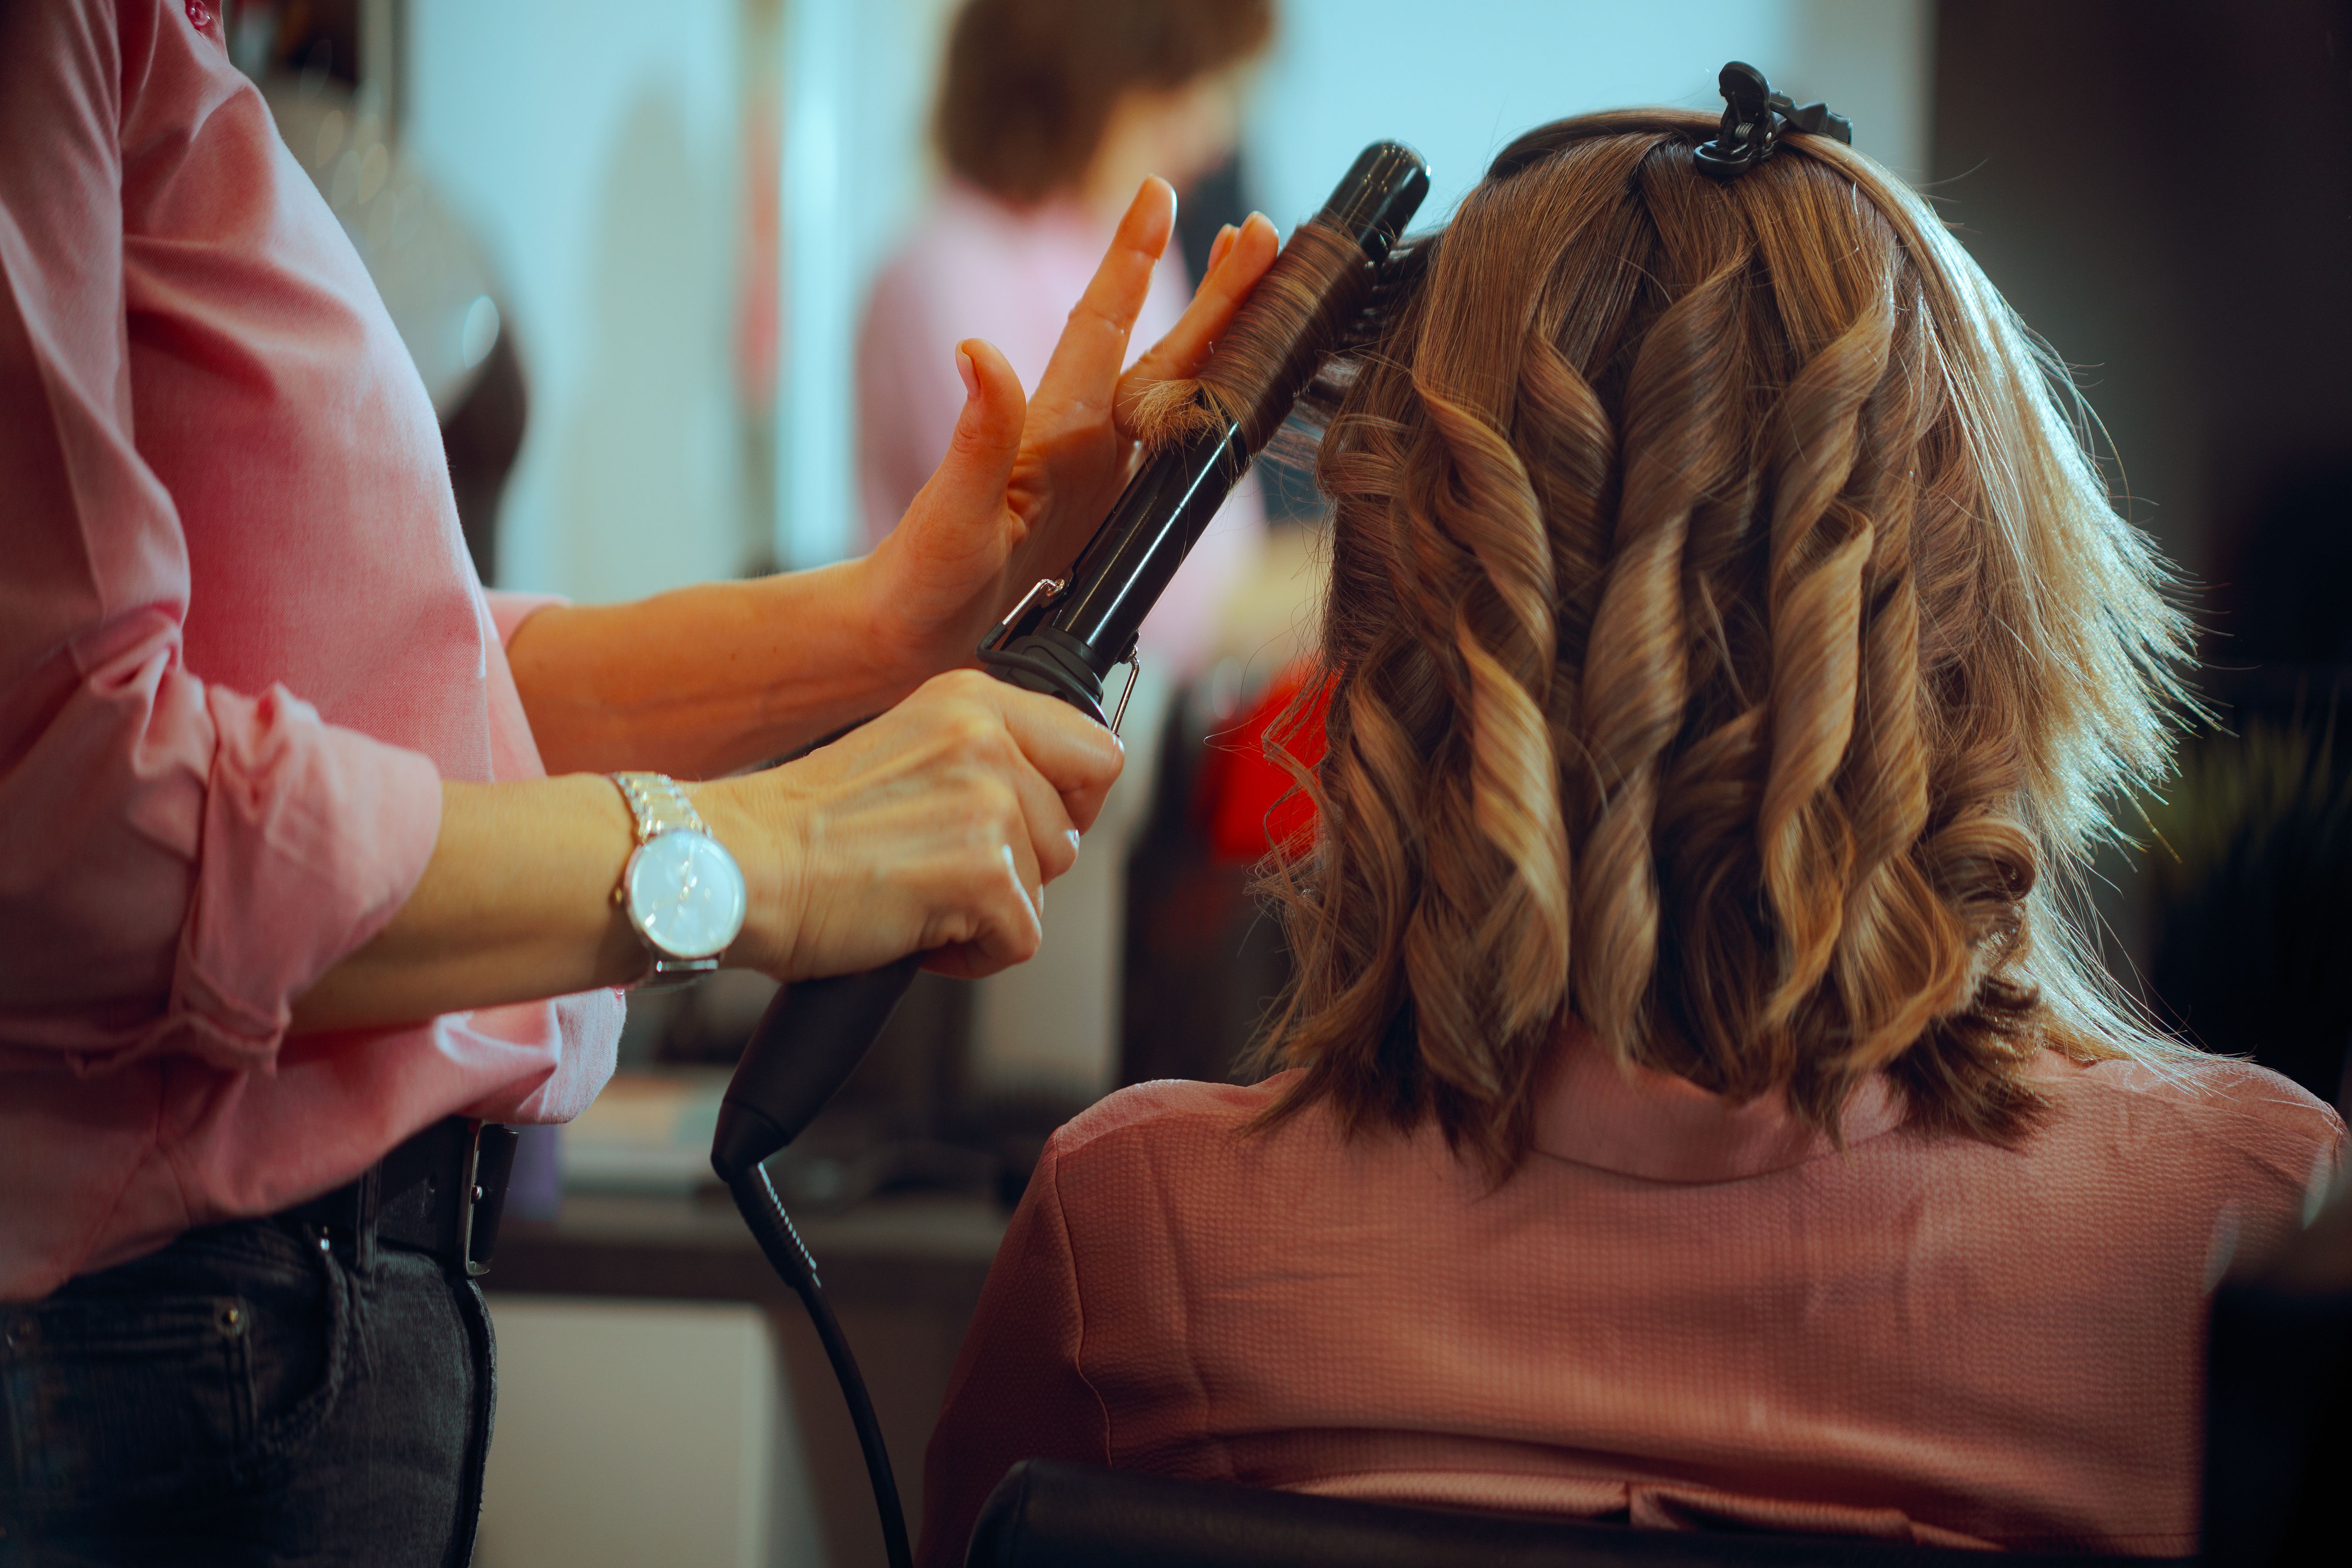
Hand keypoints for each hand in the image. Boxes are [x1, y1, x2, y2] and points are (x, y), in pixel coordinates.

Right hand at [697, 670, 1124, 981]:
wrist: (737, 867)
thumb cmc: (805, 826)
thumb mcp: (911, 748)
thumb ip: (985, 757)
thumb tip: (1056, 801)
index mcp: (974, 699)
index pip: (1096, 750)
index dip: (1070, 803)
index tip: (1022, 827)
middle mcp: (988, 739)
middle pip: (1071, 831)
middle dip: (1017, 865)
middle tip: (938, 865)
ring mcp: (989, 806)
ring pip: (1045, 886)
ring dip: (988, 908)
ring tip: (916, 892)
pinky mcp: (983, 875)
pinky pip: (1020, 941)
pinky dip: (971, 955)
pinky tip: (914, 929)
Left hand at [861, 181, 1281, 680]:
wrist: (915, 631)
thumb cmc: (924, 574)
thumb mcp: (953, 508)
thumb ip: (977, 435)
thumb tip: (974, 350)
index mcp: (1054, 427)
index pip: (1100, 324)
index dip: (1129, 258)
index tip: (1157, 193)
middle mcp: (1084, 439)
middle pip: (1163, 347)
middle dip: (1216, 290)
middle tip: (1260, 231)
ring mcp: (1102, 473)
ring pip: (1176, 387)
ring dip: (1219, 334)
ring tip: (1259, 282)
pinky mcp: (1114, 512)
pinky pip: (1175, 446)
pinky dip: (1211, 406)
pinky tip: (1234, 387)